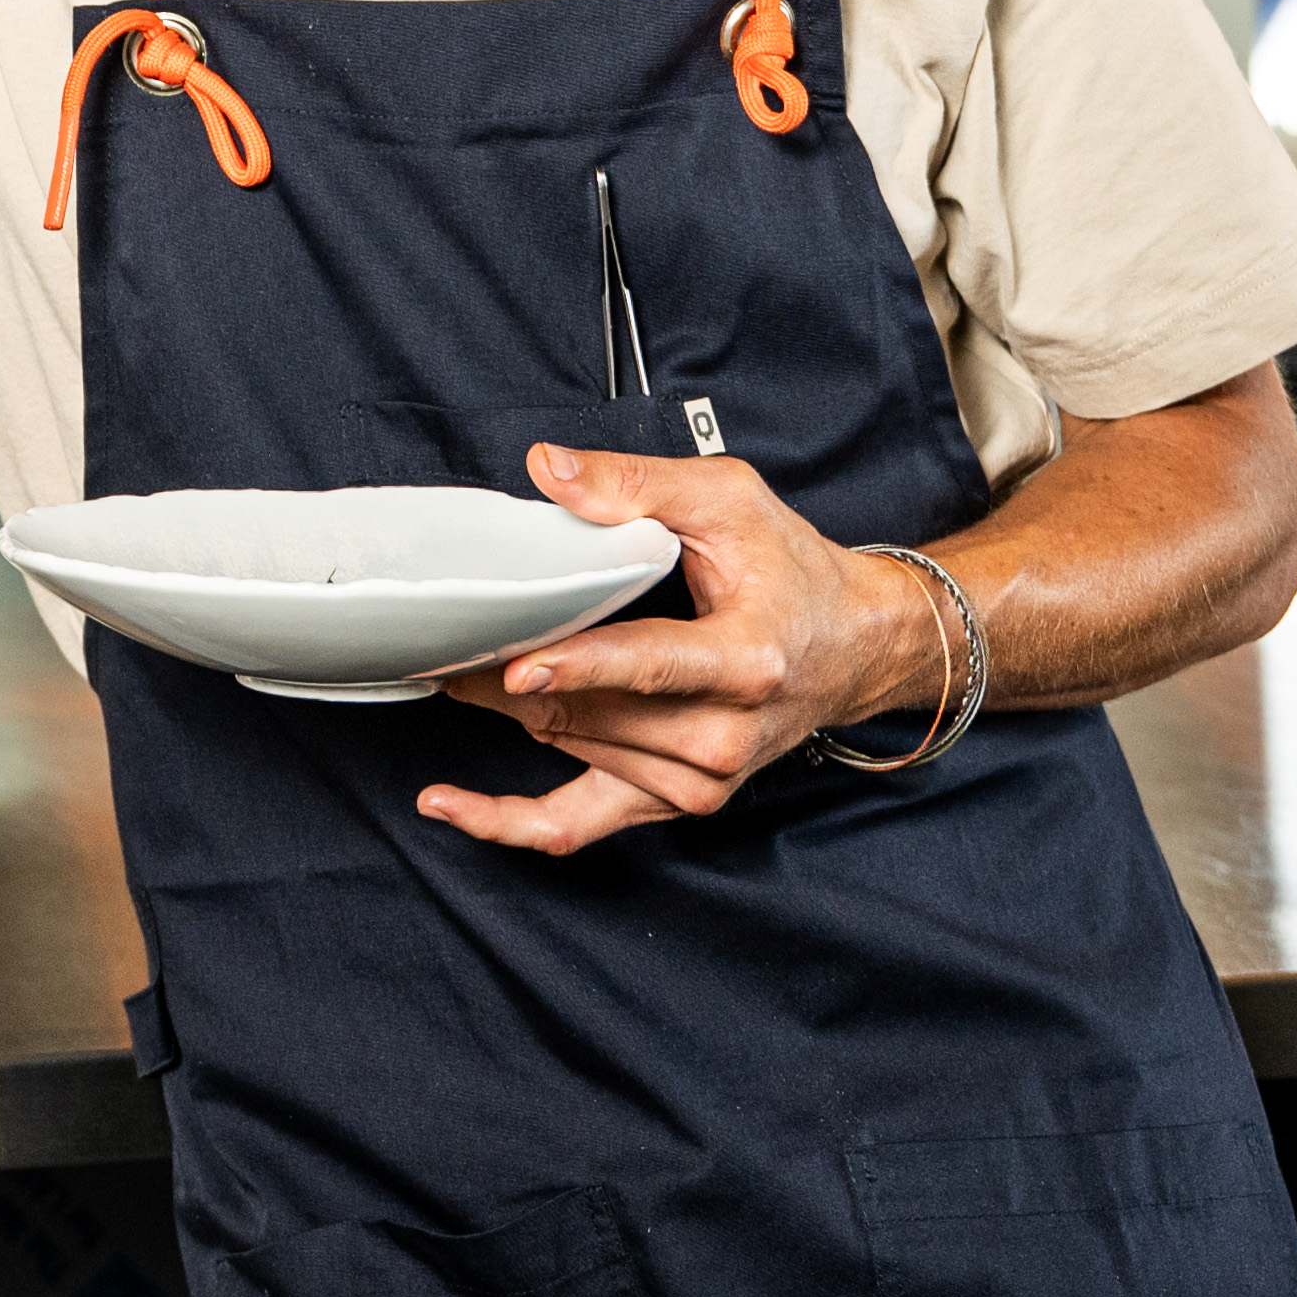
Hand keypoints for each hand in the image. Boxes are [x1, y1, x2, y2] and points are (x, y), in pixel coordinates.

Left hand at [415, 443, 936, 858]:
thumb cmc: (791, 571)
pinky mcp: (678, 802)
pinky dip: (506, 822)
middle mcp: (725, 733)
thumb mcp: (729, 501)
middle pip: (589, 711)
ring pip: (569, 746)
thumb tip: (548, 470)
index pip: (652, 666)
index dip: (582, 666)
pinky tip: (448, 804)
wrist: (853, 647)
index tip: (518, 663)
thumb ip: (637, 485)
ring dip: (509, 710)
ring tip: (459, 669)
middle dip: (507, 677)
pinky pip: (577, 826)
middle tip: (444, 640)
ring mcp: (701, 779)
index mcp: (747, 659)